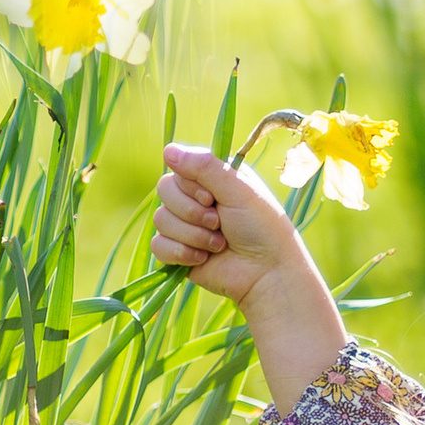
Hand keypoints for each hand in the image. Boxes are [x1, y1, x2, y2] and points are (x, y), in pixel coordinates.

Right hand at [153, 143, 346, 408]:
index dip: (190, 184)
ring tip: (219, 245)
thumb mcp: (238, 190)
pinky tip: (203, 259)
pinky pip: (158, 246)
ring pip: (161, 219)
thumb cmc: (261, 228)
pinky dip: (181, 253)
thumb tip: (167, 150)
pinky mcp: (177, 252)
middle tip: (219, 223)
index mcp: (212, 178)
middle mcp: (195, 198)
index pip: (178, 166)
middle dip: (192, 211)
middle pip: (164, 190)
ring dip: (193, 235)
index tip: (212, 197)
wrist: (266, 274)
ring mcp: (185, 225)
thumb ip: (204, 167)